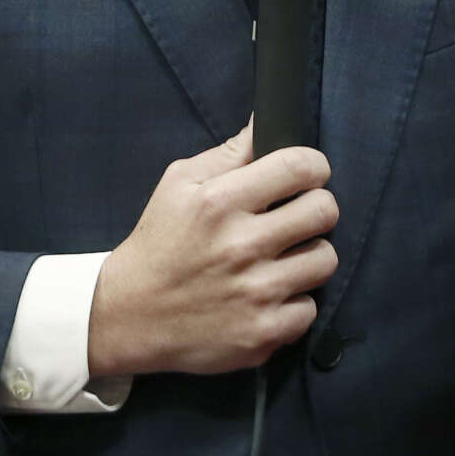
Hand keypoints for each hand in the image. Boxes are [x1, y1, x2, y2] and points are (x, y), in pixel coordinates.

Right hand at [87, 122, 337, 377]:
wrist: (130, 316)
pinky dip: (293, 303)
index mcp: (219, 202)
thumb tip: (265, 122)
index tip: (308, 174)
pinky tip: (268, 296)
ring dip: (308, 256)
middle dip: (316, 207)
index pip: (298, 167)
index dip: (313, 166)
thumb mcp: (178, 184)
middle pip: (324, 211)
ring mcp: (255, 293)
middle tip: (297, 216)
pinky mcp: (262, 334)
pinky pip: (309, 309)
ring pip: (325, 260)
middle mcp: (241, 246)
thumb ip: (228, 153)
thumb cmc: (159, 243)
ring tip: (283, 258)